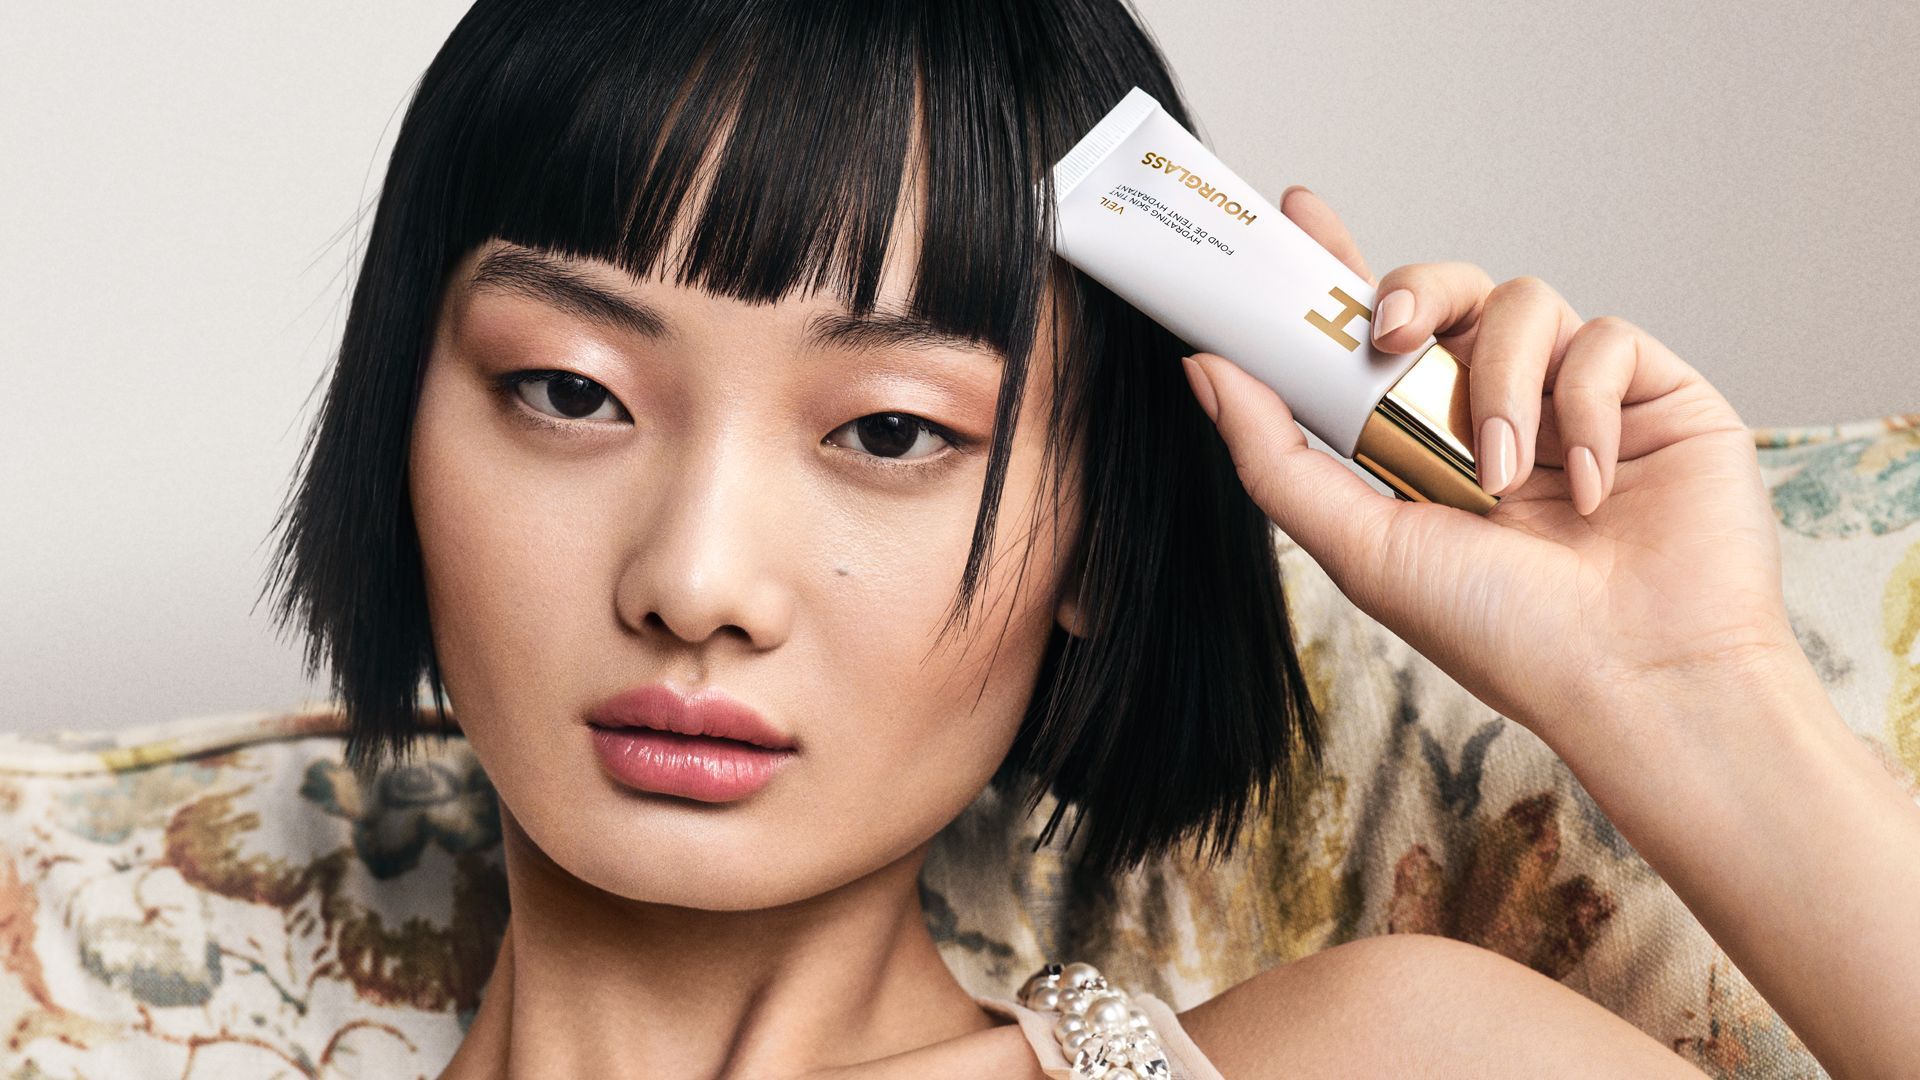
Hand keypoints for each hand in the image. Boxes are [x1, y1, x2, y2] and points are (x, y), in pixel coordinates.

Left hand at [1182, 187, 1806, 746]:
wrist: (1635, 677)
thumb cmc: (1501, 633)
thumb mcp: (1361, 546)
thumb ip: (1276, 456)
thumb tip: (1205, 368)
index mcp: (1423, 442)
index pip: (1372, 335)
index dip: (1335, 266)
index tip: (1293, 211)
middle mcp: (1497, 409)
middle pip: (1446, 290)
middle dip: (1414, 290)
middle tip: (1392, 329)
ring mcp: (1576, 398)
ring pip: (1521, 301)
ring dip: (1499, 384)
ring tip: (1501, 478)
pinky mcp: (1655, 393)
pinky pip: (1606, 339)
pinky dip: (1587, 411)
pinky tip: (1589, 489)